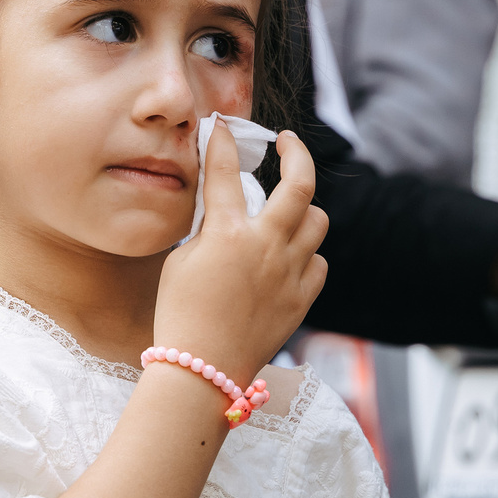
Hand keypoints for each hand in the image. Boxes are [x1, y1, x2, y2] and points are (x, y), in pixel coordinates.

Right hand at [155, 127, 328, 392]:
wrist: (202, 372)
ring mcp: (290, 272)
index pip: (225, 171)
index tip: (222, 125)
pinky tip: (287, 260)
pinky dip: (305, 255)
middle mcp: (265, 246)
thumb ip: (208, 231)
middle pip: (300, 183)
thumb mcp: (180, 262)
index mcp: (227, 234)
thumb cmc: (181, 317)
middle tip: (287, 143)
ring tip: (286, 213)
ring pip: (317, 222)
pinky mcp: (302, 298)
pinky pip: (318, 263)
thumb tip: (223, 211)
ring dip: (302, 210)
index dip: (222, 141)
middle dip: (296, 152)